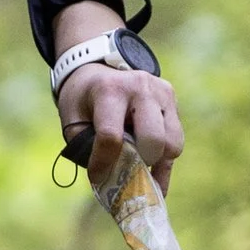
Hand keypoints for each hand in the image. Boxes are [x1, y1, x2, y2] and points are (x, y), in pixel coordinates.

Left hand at [58, 50, 183, 194]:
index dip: (104, 163)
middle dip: (140, 163)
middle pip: (153, 139)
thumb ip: (88, 148)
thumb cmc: (83, 100)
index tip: (98, 178)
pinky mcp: (171, 98)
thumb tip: (111, 180)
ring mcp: (160, 92)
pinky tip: (152, 169)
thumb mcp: (73, 121)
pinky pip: (176, 139)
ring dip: (157, 161)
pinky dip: (164, 158)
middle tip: (125, 170)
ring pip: (172, 143)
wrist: (97, 69)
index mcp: (109, 90)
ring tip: (138, 164)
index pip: (111, 136)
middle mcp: (140, 87)